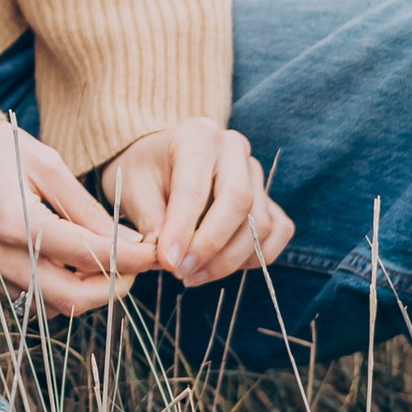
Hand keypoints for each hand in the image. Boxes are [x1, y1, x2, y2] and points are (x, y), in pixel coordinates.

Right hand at [0, 116, 157, 316]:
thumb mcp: (45, 164)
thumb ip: (85, 207)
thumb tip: (126, 240)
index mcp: (21, 224)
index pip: (93, 257)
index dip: (134, 258)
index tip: (157, 253)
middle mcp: (1, 257)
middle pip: (75, 299)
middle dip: (114, 287)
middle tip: (135, 266)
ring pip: (51, 306)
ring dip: (85, 291)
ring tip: (103, 263)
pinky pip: (26, 299)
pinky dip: (54, 289)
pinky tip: (65, 264)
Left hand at [97, 120, 291, 284]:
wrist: (161, 161)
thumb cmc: (145, 172)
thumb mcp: (133, 188)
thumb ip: (150, 220)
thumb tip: (168, 257)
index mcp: (198, 136)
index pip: (196, 188)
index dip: (182, 230)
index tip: (167, 262)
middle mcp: (234, 148)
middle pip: (239, 202)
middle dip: (210, 246)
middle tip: (182, 272)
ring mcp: (256, 172)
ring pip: (260, 222)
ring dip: (229, 259)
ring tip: (192, 274)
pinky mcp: (268, 196)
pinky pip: (278, 230)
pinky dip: (256, 256)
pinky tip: (222, 266)